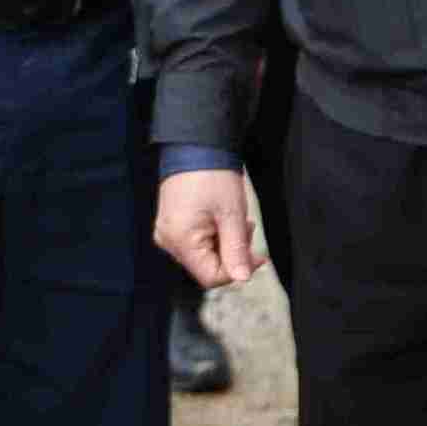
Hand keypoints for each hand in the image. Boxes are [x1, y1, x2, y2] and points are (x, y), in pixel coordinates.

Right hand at [154, 170, 260, 287]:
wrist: (196, 146)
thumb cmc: (214, 176)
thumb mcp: (232, 214)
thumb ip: (236, 249)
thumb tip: (242, 278)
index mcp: (180, 241)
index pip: (210, 277)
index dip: (237, 270)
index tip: (258, 256)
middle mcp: (168, 241)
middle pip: (207, 266)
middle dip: (233, 252)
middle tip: (247, 228)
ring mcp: (168, 233)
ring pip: (204, 254)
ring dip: (226, 242)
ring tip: (237, 219)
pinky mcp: (172, 225)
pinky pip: (196, 242)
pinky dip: (215, 235)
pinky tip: (224, 218)